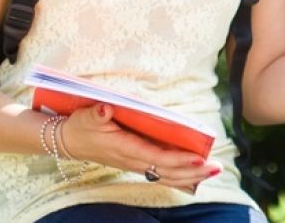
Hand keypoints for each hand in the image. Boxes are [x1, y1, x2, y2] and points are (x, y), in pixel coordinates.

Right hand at [62, 104, 221, 192]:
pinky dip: (179, 176)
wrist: (67, 141)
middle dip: (192, 172)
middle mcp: (132, 160)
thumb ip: (97, 113)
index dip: (178, 160)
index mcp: (124, 148)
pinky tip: (195, 176)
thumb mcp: (86, 116)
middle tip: (217, 167)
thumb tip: (106, 108)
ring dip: (190, 176)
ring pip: (166, 175)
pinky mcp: (136, 163)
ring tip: (213, 170)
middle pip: (167, 171)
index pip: (156, 158)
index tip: (198, 158)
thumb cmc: (80, 126)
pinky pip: (160, 174)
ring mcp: (135, 164)